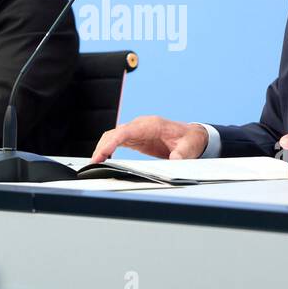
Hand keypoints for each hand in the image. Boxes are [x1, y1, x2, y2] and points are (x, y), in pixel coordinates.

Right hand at [91, 115, 208, 162]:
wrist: (193, 136)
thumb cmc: (190, 139)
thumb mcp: (190, 147)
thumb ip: (182, 153)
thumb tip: (175, 160)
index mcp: (151, 125)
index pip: (125, 131)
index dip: (111, 142)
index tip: (101, 154)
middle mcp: (141, 126)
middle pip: (114, 133)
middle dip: (101, 147)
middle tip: (94, 163)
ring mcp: (137, 131)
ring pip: (113, 136)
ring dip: (102, 148)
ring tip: (94, 163)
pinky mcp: (137, 138)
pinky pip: (117, 141)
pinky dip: (108, 149)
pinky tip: (103, 159)